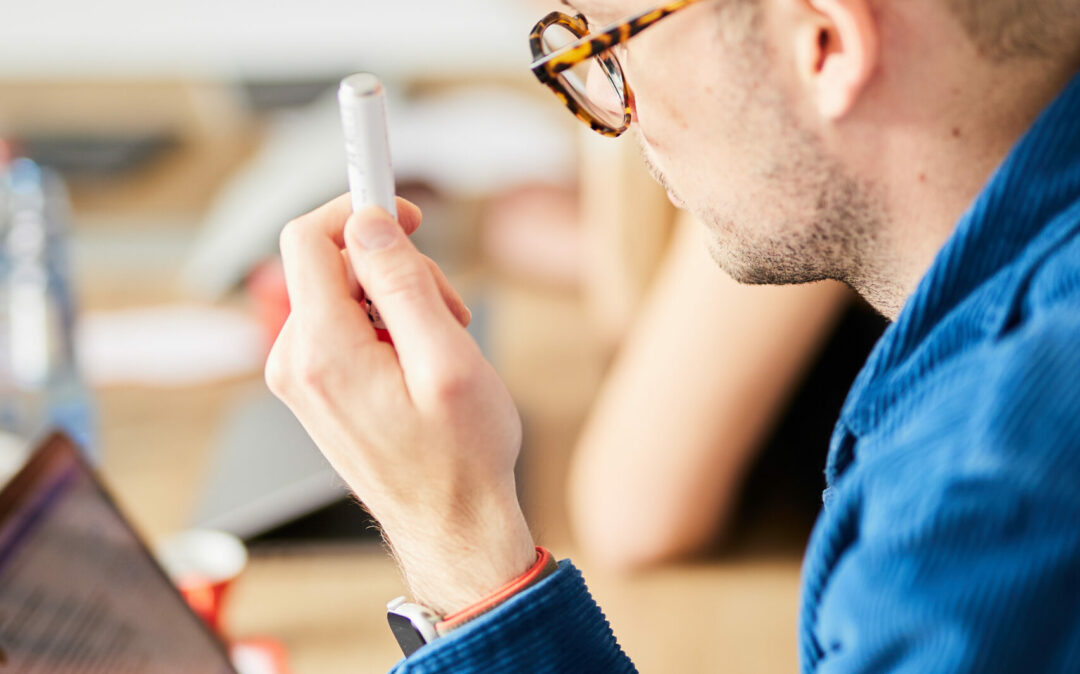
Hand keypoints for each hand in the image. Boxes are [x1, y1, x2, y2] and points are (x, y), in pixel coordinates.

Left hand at [266, 194, 536, 614]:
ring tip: (441, 342)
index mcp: (322, 352)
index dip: (357, 209)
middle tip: (448, 305)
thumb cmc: (461, 455)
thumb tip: (368, 226)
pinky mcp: (315, 388)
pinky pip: (342, 325)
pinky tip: (420, 359)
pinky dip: (384, 325)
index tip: (403, 211)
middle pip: (330, 263)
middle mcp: (295, 362)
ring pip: (341, 293)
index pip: (308, 239)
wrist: (451, 524)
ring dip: (395, 298)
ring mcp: (301, 378)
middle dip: (392, 266)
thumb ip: (403, 284)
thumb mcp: (448, 360)